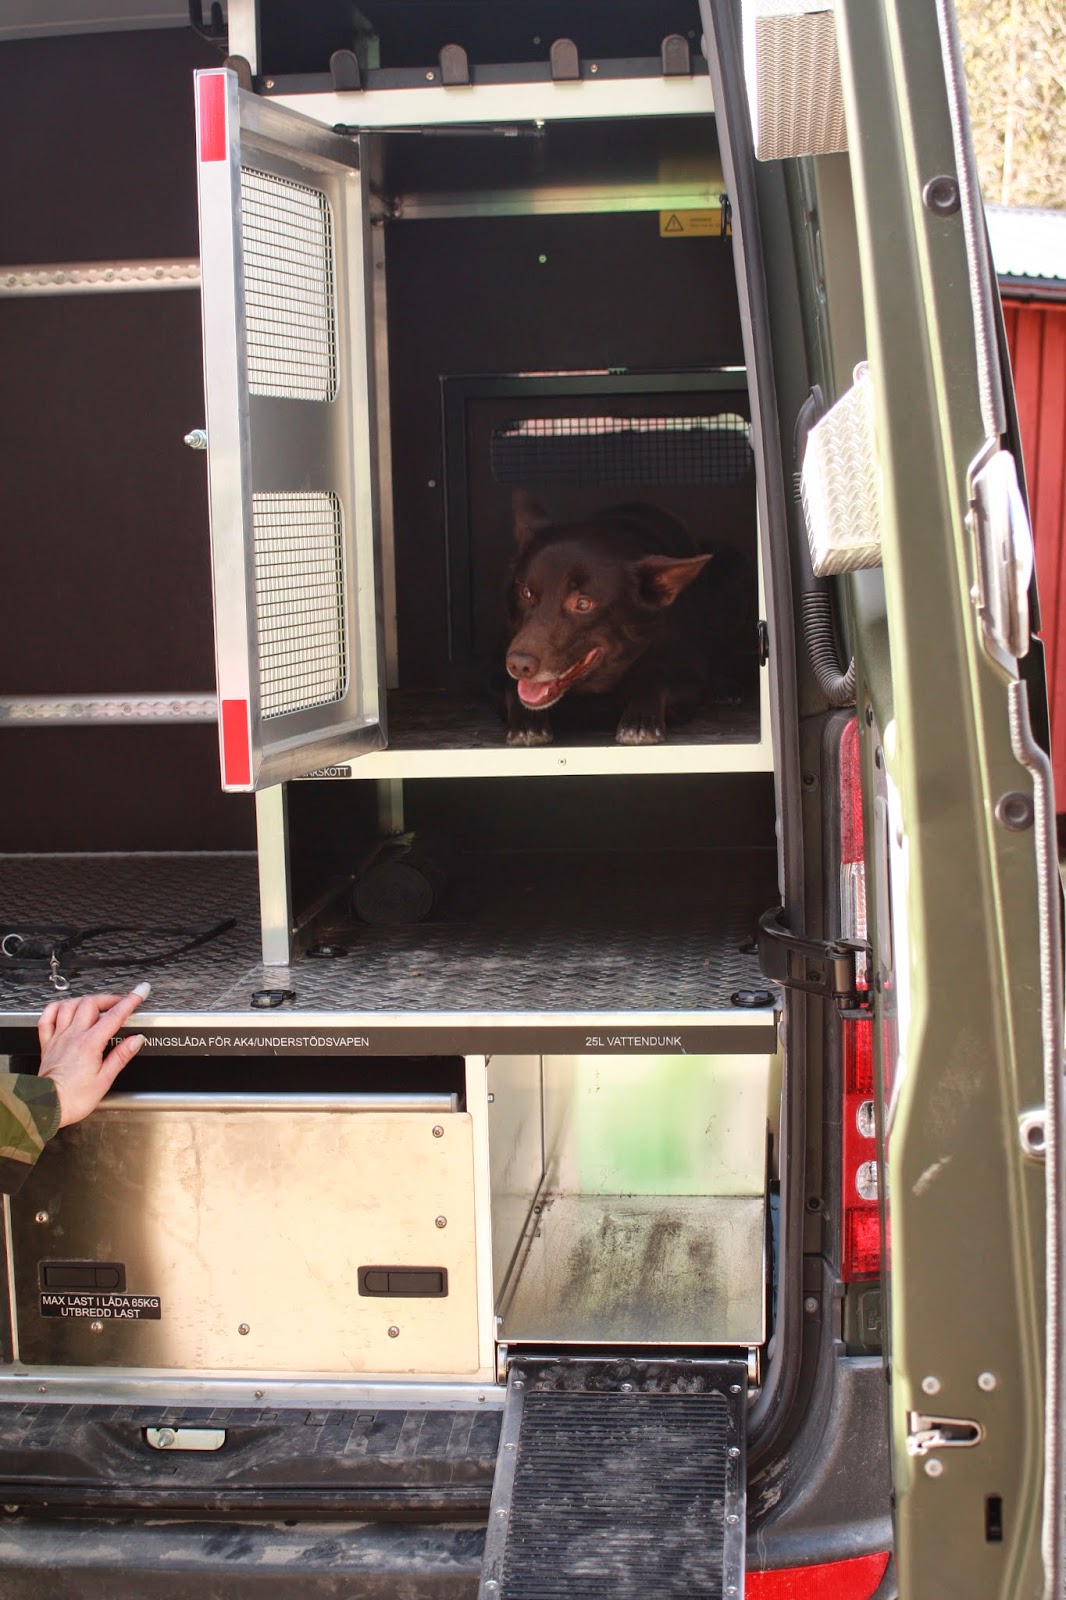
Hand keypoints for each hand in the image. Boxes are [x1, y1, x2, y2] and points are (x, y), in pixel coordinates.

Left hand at [37, 985, 150, 1127]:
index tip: (140, 991)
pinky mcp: (48, 1044)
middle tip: (120, 1002)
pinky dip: (57, 1008)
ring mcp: (58, 1038)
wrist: (47, 1107)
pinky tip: (65, 1008)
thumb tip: (136, 1040)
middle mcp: (72, 1037)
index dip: (130, 1001)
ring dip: (85, 1000)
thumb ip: (121, 1055)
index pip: (114, 1016)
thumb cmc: (74, 1098)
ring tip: (96, 1004)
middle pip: (90, 1003)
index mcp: (89, 1044)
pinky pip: (47, 1017)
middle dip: (109, 998)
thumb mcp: (105, 1079)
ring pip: (69, 1005)